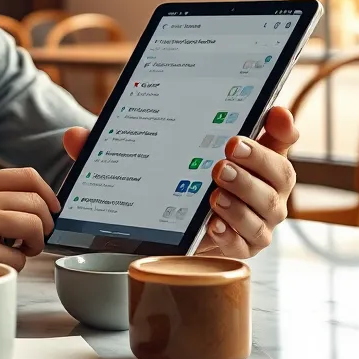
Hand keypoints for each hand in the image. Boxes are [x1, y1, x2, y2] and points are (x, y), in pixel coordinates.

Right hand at [0, 168, 60, 303]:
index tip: (52, 208)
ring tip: (17, 250)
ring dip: (33, 245)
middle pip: (36, 203)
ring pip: (33, 229)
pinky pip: (18, 260)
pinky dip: (14, 265)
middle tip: (34, 237)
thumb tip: (40, 204)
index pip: (27, 175)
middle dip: (44, 224)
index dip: (48, 194)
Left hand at [62, 109, 299, 259]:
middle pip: (280, 172)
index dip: (282, 124)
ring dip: (243, 198)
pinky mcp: (243, 246)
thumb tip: (75, 136)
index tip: (274, 112)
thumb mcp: (142, 155)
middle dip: (256, 161)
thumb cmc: (167, 180)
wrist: (169, 228)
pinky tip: (212, 226)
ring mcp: (257, 217)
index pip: (280, 134)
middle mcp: (263, 185)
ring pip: (269, 209)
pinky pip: (249, 242)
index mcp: (250, 154)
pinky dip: (232, 232)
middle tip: (225, 153)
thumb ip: (113, 143)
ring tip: (214, 192)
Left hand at [195, 106, 298, 257]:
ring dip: (235, 210)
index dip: (259, 156)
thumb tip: (281, 113)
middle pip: (269, 198)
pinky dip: (226, 237)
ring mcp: (259, 229)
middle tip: (220, 168)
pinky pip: (238, 247)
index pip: (279, 168)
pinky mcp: (242, 248)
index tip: (233, 143)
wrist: (203, 209)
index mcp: (277, 177)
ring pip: (255, 225)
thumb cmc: (231, 172)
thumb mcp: (245, 150)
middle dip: (244, 182)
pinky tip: (213, 225)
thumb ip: (267, 132)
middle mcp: (273, 205)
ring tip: (215, 197)